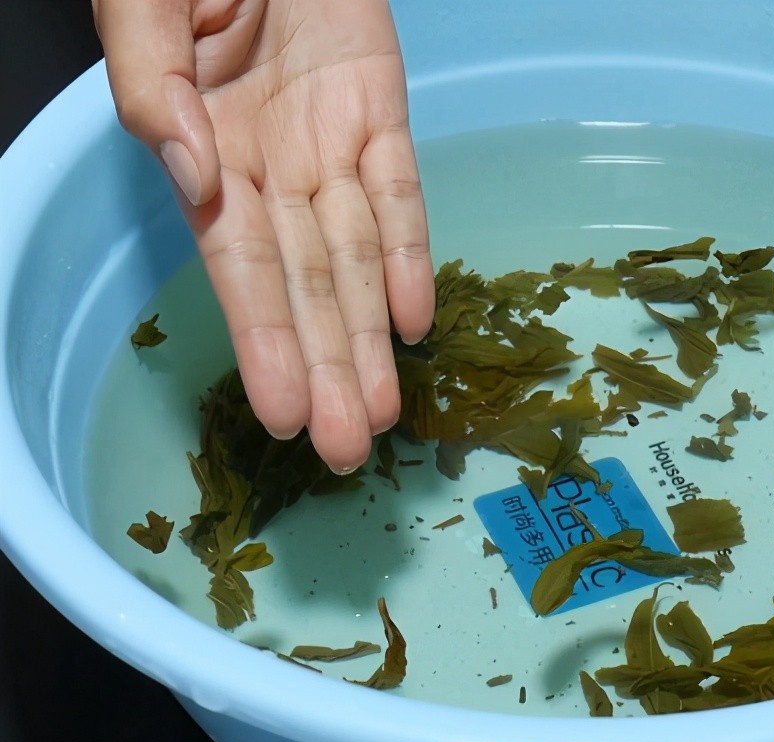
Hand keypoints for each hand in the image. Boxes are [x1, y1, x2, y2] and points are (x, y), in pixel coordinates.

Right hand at [93, 0, 434, 472]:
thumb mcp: (142, 11)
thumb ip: (153, 94)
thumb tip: (194, 180)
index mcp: (206, 154)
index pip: (241, 270)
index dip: (265, 342)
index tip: (283, 416)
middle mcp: (271, 168)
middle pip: (309, 285)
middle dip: (328, 367)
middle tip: (351, 449)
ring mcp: (330, 145)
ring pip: (358, 257)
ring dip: (371, 336)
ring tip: (384, 413)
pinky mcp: (379, 112)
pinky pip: (401, 193)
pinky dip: (411, 253)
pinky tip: (414, 321)